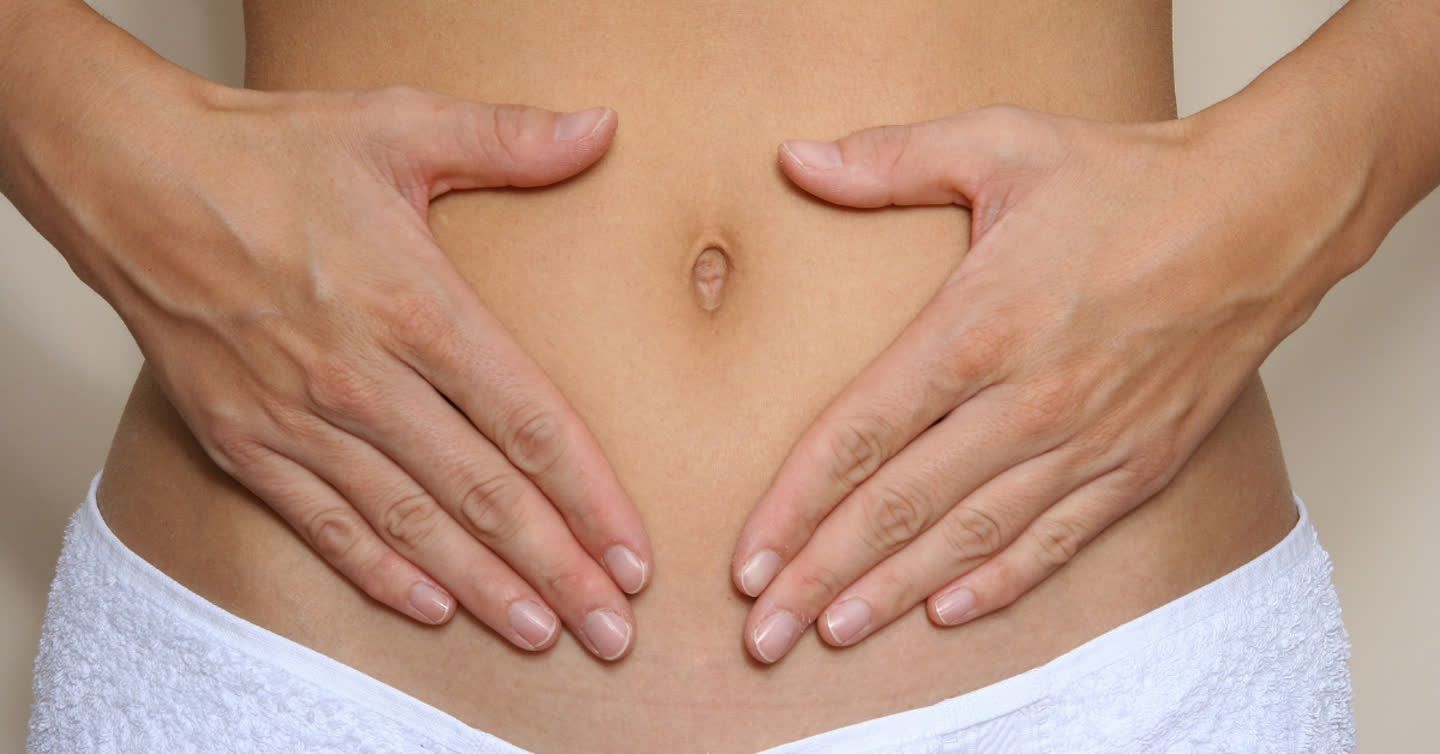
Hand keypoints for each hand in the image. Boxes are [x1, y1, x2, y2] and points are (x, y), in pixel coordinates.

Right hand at [11, 79, 649, 659]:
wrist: (132, 180)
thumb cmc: (270, 154)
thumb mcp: (398, 125)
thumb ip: (508, 139)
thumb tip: (601, 127)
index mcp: (418, 307)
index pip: (528, 423)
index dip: (589, 496)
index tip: (633, 554)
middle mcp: (365, 379)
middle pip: (483, 493)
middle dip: (555, 568)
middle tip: (611, 630)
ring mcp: (301, 419)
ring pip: (412, 524)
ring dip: (482, 587)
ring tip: (541, 632)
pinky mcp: (245, 442)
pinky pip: (323, 524)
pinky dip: (377, 572)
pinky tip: (431, 609)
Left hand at [731, 103, 1335, 662]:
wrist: (1264, 218)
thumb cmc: (1128, 182)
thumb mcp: (1001, 144)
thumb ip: (890, 160)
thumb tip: (796, 159)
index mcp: (978, 327)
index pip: (862, 435)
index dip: (796, 505)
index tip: (748, 559)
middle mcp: (1026, 401)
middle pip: (901, 507)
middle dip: (823, 573)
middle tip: (766, 632)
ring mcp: (1085, 443)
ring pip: (971, 538)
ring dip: (895, 593)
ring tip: (832, 631)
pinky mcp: (1136, 465)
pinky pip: (1056, 542)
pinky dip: (999, 583)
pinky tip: (947, 613)